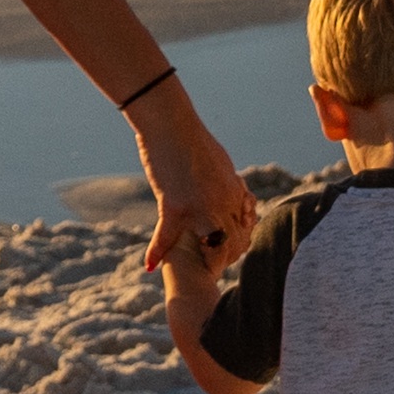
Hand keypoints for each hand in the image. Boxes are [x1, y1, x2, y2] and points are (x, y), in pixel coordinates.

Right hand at [130, 84, 260, 295]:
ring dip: (202, 259)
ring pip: (209, 243)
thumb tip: (239, 196)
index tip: (231, 251)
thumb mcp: (221, 164)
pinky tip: (149, 266)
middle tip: (214, 267)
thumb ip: (230, 185)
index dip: (240, 241)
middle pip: (231, 241)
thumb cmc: (194, 141)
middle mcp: (222, 202)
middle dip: (225, 257)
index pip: (244, 226)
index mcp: (235, 191)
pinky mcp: (174, 205)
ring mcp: (199, 206)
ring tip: (190, 268)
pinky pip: (166, 236)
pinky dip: (156, 252)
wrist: (172, 125)